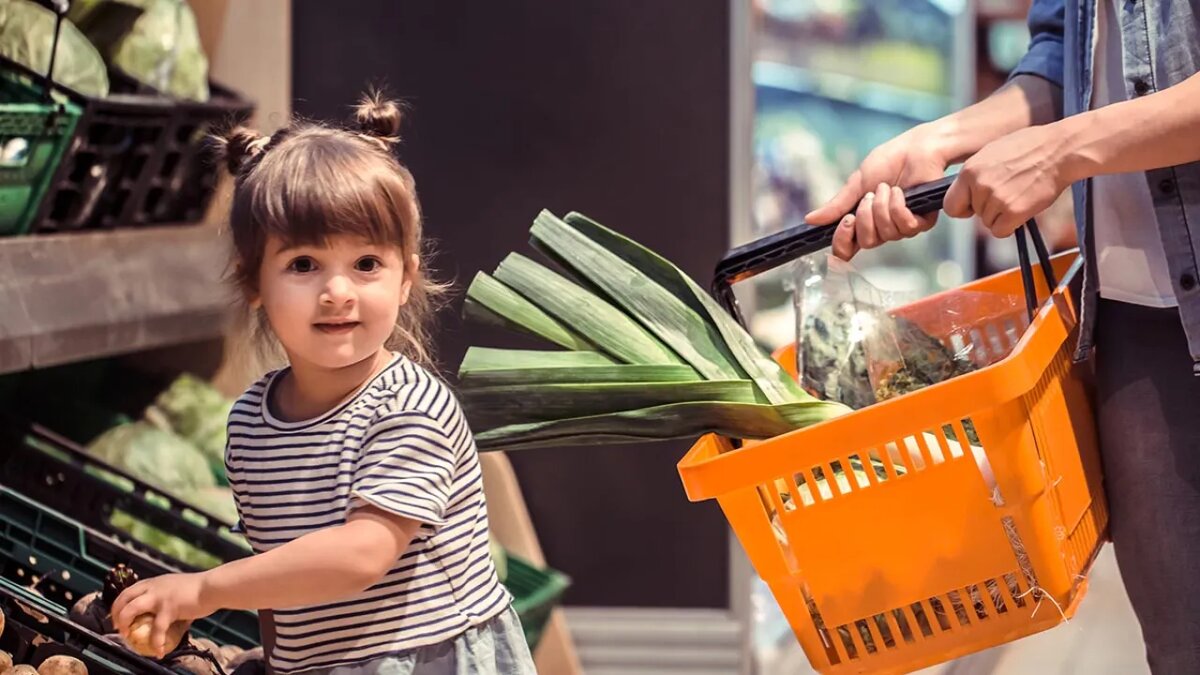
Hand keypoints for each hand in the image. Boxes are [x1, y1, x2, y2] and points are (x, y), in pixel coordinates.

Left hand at [111, 573, 210, 656]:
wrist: (213, 587)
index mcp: (154, 582)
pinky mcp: (168, 608)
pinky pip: (157, 630)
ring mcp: (159, 597)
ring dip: (124, 624)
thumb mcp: (177, 589)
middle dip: (116, 614)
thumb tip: (168, 616)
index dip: (119, 604)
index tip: (118, 616)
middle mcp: (153, 587)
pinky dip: (156, 642)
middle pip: (124, 598)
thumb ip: (169, 599)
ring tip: (127, 637)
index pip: (129, 591)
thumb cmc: (200, 589)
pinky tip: (159, 651)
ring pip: (130, 610)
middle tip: (119, 628)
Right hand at [806, 122, 952, 259]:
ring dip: (883, 206)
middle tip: (870, 195)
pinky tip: (900, 192)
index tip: (845, 222)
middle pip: (866, 243)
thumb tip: (810, 220)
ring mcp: (902, 227)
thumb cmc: (889, 161)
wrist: (916, 148)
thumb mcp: (856, 183)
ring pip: (886, 234)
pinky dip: (898, 206)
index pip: (847, 249)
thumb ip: (836, 205)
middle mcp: (882, 228)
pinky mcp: (922, 221)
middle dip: (865, 216)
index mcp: (863, 222)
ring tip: (887, 187)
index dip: (842, 242)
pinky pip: (905, 227)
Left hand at [944, 124, 1071, 237]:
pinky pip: (1000, 231)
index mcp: (969, 171)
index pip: (950, 204)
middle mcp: (979, 186)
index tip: (972, 206)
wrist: (1060, 150)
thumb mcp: (991, 153)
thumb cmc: (1030, 147)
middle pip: (974, 214)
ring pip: (988, 223)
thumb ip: (975, 174)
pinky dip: (1010, 225)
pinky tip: (1022, 208)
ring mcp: (996, 199)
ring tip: (1019, 194)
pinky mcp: (1013, 212)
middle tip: (1008, 193)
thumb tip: (967, 191)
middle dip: (987, 209)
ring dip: (1002, 215)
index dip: (962, 207)